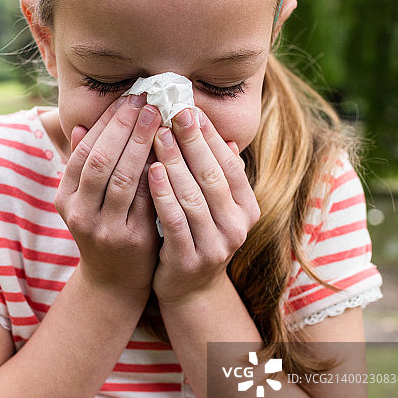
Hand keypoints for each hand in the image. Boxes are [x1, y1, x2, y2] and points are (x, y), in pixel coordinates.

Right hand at [55, 95, 161, 300]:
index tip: (126, 98)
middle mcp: (80, 214)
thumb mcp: (85, 199)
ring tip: (159, 117)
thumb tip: (82, 124)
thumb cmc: (104, 227)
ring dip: (142, 144)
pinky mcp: (134, 240)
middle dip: (124, 127)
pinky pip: (148, 199)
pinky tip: (171, 150)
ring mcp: (106, 229)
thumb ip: (85, 164)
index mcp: (66, 198)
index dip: (105, 123)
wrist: (114, 281)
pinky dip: (158, 172)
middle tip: (146, 100)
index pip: (84, 151)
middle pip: (102, 161)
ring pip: (124, 179)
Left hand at [148, 109, 259, 304]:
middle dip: (192, 141)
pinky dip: (163, 193)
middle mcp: (237, 227)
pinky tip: (150, 170)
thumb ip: (216, 175)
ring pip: (193, 196)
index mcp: (247, 208)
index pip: (229, 164)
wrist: (189, 289)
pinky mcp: (189, 259)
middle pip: (212, 176)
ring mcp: (215, 246)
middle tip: (174, 111)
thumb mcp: (213, 206)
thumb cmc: (197, 235)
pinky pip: (175, 220)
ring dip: (175, 162)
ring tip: (158, 133)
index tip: (190, 107)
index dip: (210, 135)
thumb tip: (223, 134)